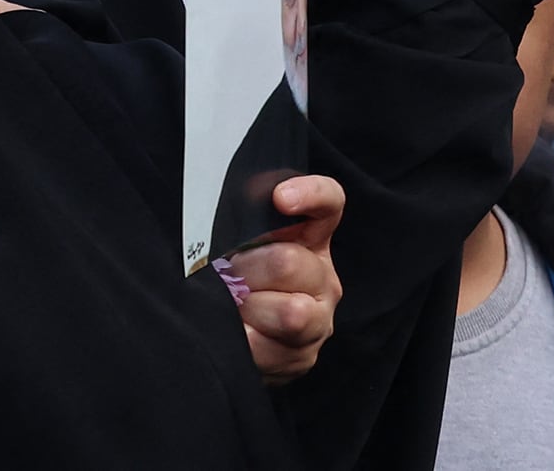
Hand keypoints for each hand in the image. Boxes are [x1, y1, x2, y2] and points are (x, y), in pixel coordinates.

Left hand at [226, 176, 345, 380]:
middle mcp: (324, 278)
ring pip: (289, 312)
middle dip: (246, 272)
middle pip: (288, 262)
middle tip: (226, 277)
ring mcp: (319, 320)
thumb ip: (243, 224)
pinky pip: (269, 350)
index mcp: (312, 238)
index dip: (309, 195)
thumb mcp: (242, 245)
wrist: (238, 339)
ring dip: (246, 311)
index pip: (329, 202)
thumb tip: (224, 214)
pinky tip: (236, 335)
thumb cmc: (236, 282)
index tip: (280, 198)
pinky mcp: (303, 358)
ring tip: (232, 309)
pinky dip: (243, 343)